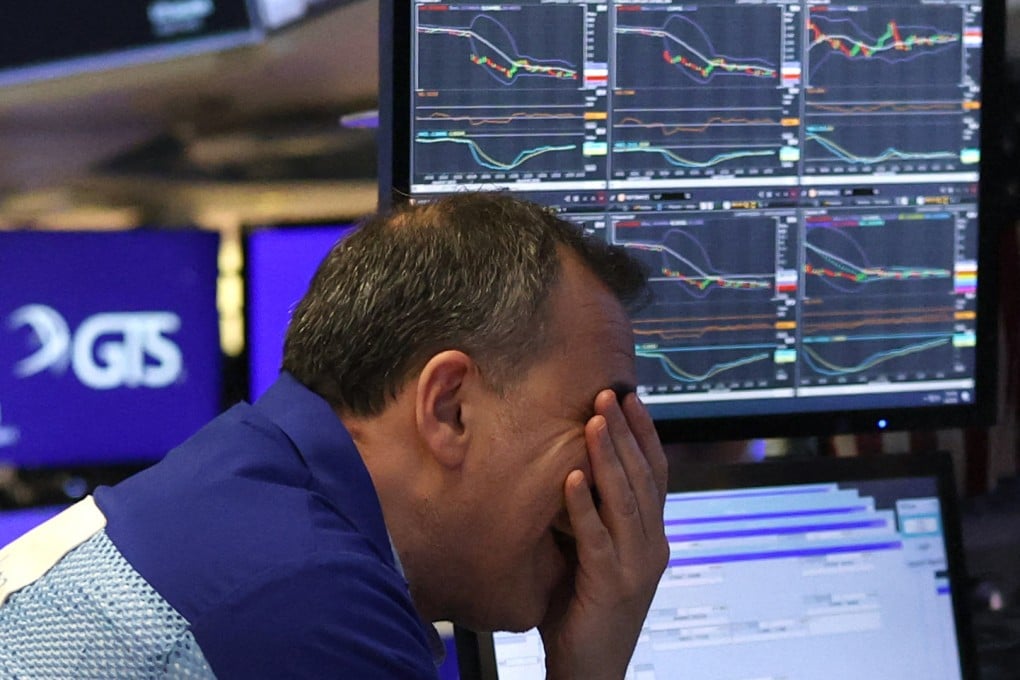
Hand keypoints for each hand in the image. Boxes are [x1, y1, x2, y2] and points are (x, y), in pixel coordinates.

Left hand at [539, 389, 668, 679]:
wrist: (591, 673)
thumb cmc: (584, 612)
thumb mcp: (597, 557)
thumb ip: (595, 519)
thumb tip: (571, 469)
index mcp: (652, 537)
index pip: (655, 475)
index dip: (645, 435)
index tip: (630, 398)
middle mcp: (652, 547)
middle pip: (644, 478)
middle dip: (625, 433)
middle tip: (609, 395)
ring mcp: (635, 568)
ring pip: (625, 501)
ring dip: (608, 458)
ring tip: (594, 421)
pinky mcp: (610, 587)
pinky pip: (596, 540)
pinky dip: (584, 507)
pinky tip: (571, 478)